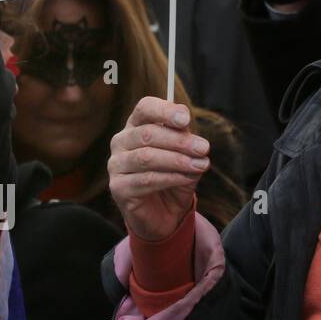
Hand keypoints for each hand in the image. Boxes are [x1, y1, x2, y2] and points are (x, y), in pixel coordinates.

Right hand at [109, 98, 210, 241]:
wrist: (165, 212)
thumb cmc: (174, 175)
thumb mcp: (186, 154)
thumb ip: (186, 140)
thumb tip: (193, 136)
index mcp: (137, 125)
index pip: (145, 108)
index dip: (164, 111)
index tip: (186, 119)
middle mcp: (121, 141)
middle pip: (148, 133)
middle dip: (179, 141)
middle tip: (204, 148)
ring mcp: (116, 165)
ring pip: (147, 157)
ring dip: (178, 160)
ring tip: (200, 165)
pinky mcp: (118, 187)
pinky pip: (146, 179)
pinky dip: (171, 177)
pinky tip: (188, 178)